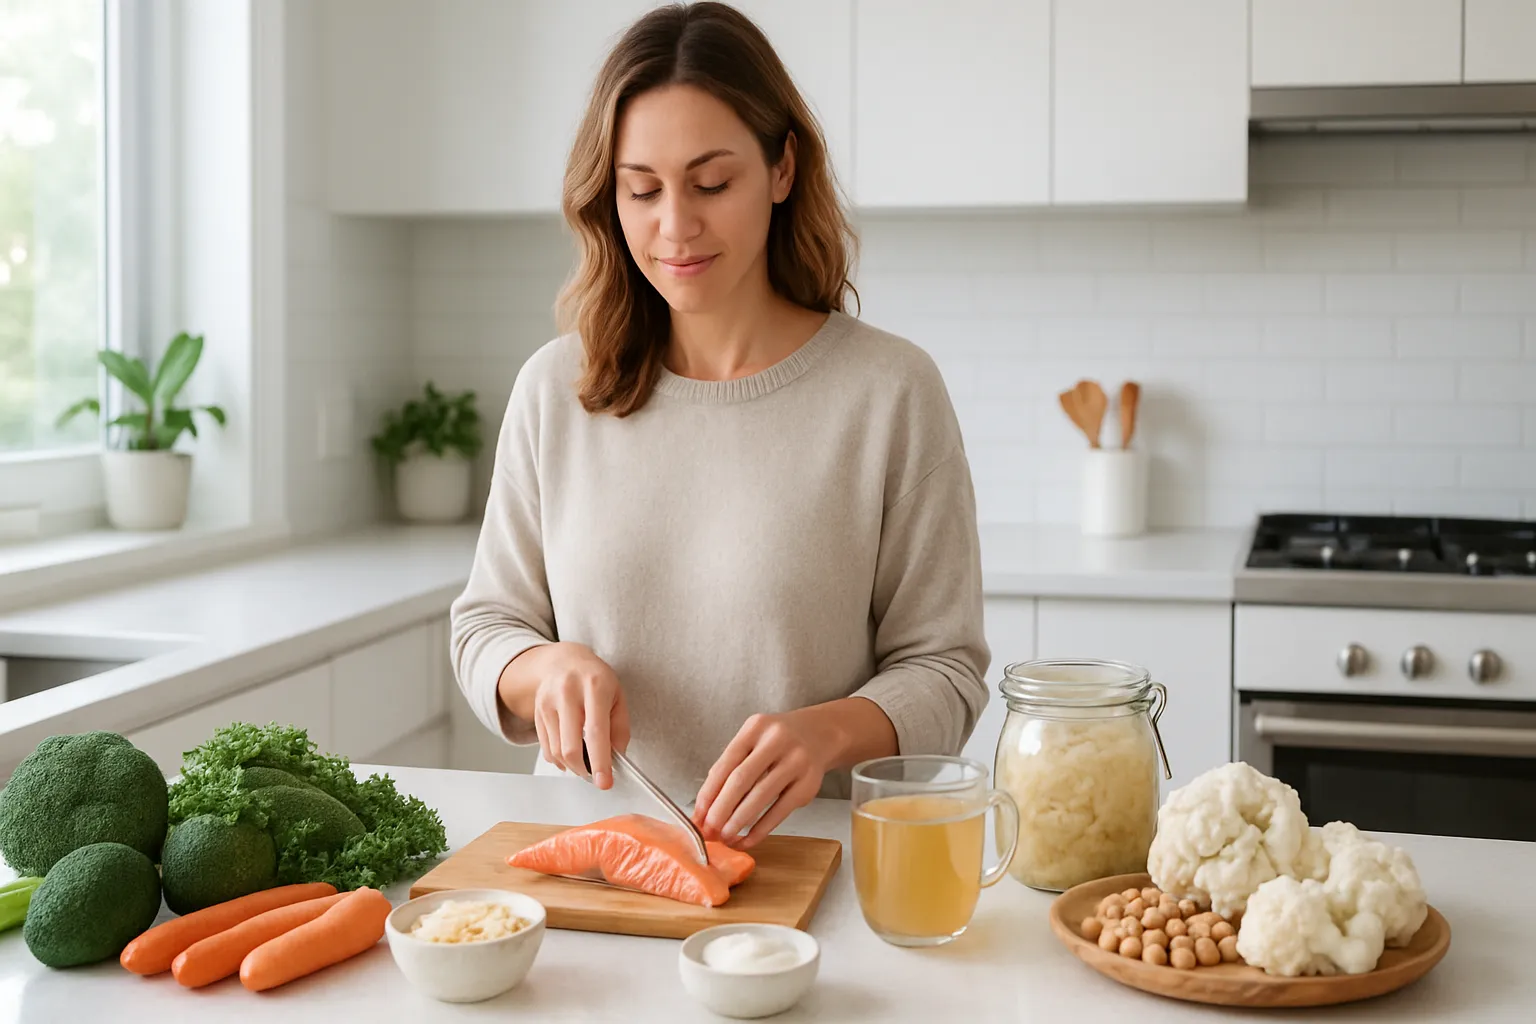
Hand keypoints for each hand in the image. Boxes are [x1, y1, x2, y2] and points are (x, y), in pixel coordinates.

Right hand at [499, 642, 629, 788]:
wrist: (564, 660)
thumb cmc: (596, 679)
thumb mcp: (618, 696)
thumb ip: (620, 728)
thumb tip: (616, 758)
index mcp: (594, 686)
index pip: (595, 732)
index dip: (600, 761)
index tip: (604, 782)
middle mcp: (567, 693)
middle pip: (570, 747)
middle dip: (583, 770)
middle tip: (594, 774)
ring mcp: (548, 702)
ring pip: (556, 751)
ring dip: (572, 766)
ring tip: (585, 761)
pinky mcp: (536, 713)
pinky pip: (546, 748)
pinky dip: (559, 759)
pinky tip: (570, 752)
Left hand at [693, 698, 898, 848]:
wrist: (820, 734)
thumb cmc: (776, 742)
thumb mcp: (753, 741)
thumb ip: (730, 768)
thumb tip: (704, 808)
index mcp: (756, 727)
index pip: (725, 763)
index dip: (709, 792)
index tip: (697, 815)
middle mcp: (777, 740)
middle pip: (741, 779)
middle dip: (721, 809)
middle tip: (709, 830)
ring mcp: (796, 761)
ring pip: (761, 797)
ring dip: (739, 821)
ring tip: (725, 836)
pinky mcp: (809, 784)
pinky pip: (780, 811)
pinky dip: (761, 829)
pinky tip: (748, 839)